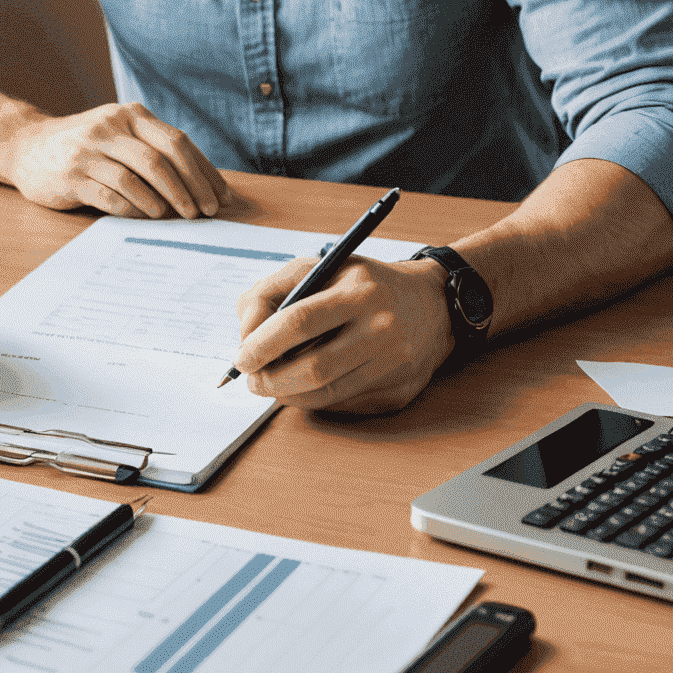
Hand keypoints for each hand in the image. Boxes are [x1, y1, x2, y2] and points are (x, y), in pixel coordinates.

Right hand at [3, 102, 230, 218]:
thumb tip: (201, 185)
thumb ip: (153, 150)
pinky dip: (132, 209)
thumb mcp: (119, 135)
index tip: (220, 197)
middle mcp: (110, 128)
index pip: (177, 141)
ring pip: (136, 176)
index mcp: (130, 116)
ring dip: (162, 201)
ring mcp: (88, 151)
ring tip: (175, 217)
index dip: (203, 171)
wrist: (27, 146)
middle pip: (160, 158)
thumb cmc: (86, 146)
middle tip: (202, 213)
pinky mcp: (70, 176)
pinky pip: (109, 195)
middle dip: (188, 188)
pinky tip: (145, 218)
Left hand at [233, 256, 454, 413]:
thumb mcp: (322, 266)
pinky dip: (317, 399)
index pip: (300, 320)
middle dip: (271, 380)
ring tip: (273, 383)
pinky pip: (343, 405)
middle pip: (313, 368)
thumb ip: (274, 290)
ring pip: (325, 395)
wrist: (432, 305)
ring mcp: (394, 364)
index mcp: (360, 290)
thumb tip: (246, 335)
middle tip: (252, 379)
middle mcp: (381, 327)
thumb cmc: (365, 285)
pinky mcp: (399, 392)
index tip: (240, 357)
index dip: (262, 344)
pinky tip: (310, 385)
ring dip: (288, 394)